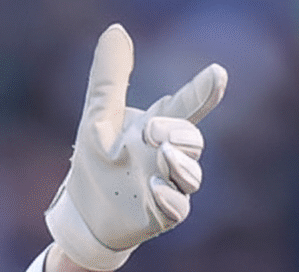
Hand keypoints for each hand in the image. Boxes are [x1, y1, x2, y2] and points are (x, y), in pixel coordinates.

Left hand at [45, 24, 227, 271]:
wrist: (81, 213)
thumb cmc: (95, 164)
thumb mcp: (97, 119)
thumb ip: (109, 78)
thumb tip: (116, 29)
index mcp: (158, 127)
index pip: (188, 105)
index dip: (204, 90)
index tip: (217, 73)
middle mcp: (169, 155)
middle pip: (192, 140)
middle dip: (178, 134)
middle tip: (152, 133)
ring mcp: (169, 186)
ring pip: (191, 175)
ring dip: (179, 166)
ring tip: (161, 156)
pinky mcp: (161, 215)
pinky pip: (178, 208)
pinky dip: (170, 199)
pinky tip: (155, 191)